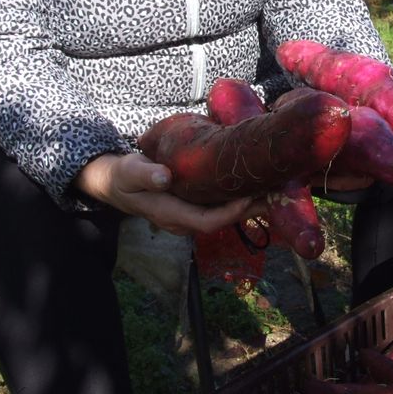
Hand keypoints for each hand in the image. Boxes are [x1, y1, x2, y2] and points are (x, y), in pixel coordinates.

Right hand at [76, 152, 265, 236]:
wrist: (115, 184)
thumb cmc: (123, 177)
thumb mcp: (129, 172)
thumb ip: (146, 174)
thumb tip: (165, 177)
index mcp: (171, 214)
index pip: (208, 221)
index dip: (231, 213)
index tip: (249, 197)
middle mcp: (184, 220)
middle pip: (223, 221)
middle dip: (250, 210)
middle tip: (276, 194)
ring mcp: (189, 215)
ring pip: (224, 215)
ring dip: (248, 205)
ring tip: (274, 189)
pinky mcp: (193, 206)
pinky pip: (219, 207)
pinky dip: (238, 198)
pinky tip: (253, 185)